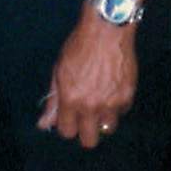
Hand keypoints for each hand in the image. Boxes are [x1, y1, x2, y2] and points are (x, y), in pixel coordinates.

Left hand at [37, 17, 137, 149]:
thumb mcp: (59, 71)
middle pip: (89, 141)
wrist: (107, 29)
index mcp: (70, 99)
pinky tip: (110, 88)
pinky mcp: (127, 97)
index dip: (67, 125)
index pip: (66, 131)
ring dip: (102, 119)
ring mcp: (111, 103)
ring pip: (107, 129)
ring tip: (99, 101)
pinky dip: (116, 105)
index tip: (69, 118)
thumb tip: (43, 124)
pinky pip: (121, 112)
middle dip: (85, 132)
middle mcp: (91, 105)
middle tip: (85, 118)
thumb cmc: (79, 46)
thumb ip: (53, 100)